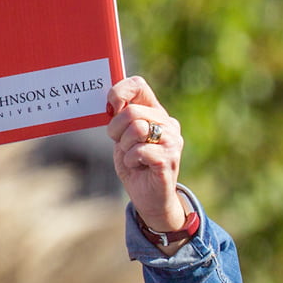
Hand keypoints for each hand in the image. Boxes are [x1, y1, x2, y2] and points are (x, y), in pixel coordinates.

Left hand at [105, 76, 188, 233]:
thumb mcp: (122, 136)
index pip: (138, 85)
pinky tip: (139, 167)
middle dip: (116, 129)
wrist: (149, 197)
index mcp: (155, 112)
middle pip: (132, 111)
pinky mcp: (169, 159)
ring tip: (132, 156)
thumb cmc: (134, 164)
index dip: (119, 92)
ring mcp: (172, 141)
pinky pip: (139, 151)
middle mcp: (168, 123)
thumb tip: (112, 101)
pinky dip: (131, 160)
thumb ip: (119, 117)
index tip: (111, 107)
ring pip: (136, 129)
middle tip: (119, 143)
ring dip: (125, 146)